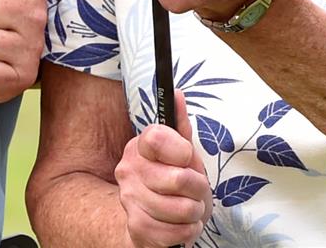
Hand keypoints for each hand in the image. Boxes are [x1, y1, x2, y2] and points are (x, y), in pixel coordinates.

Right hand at [116, 88, 210, 247]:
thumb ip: (180, 127)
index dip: (181, 151)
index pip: (158, 137)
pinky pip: (176, 232)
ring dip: (194, 212)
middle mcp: (128, 171)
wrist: (155, 223)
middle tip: (194, 191)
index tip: (186, 158)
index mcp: (139, 147)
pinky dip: (187, 231)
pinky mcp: (136, 228)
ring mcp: (129, 200)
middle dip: (198, 189)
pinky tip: (182, 225)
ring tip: (188, 208)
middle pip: (178, 179)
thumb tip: (177, 93)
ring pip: (181, 209)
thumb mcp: (184, 155)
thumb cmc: (174, 186)